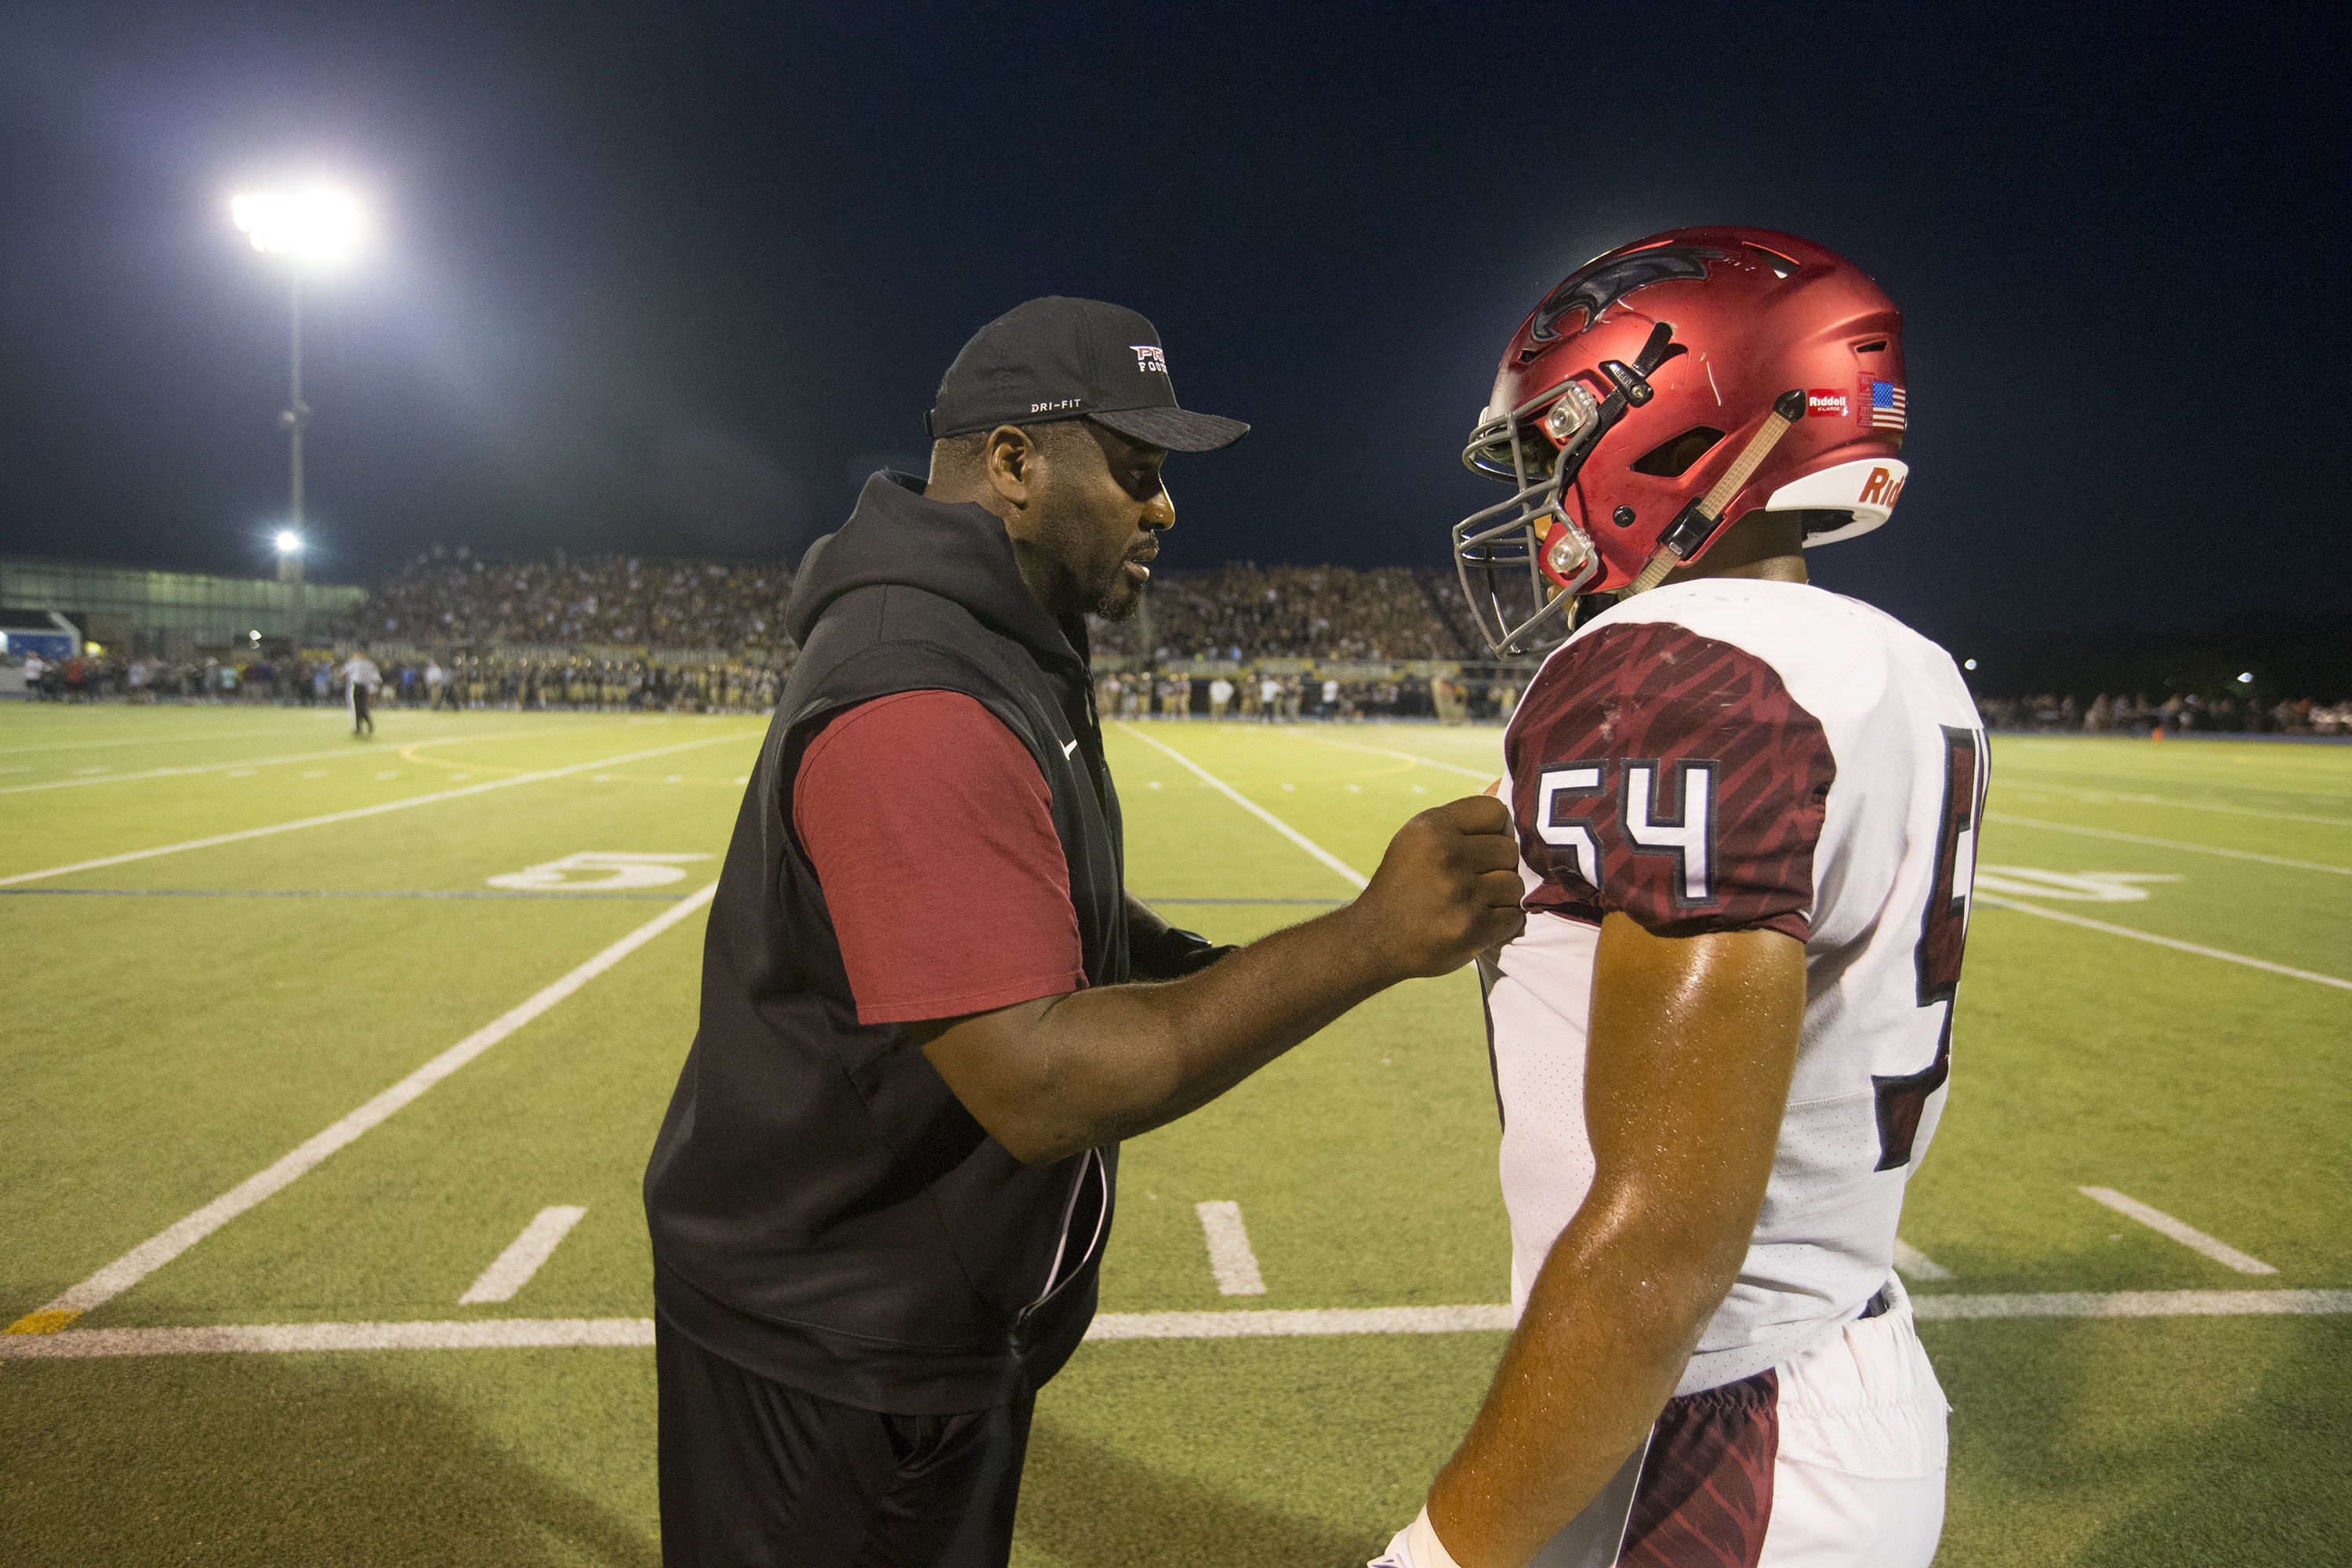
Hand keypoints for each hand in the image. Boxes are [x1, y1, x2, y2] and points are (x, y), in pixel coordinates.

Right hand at [1349, 795, 1525, 979]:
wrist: (1374, 941)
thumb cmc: (1403, 886)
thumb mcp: (1418, 840)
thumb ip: (1461, 818)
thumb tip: (1502, 786)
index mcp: (1430, 827)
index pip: (1495, 811)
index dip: (1491, 831)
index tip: (1475, 849)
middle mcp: (1445, 856)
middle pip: (1509, 850)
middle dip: (1496, 867)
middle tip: (1470, 881)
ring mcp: (1460, 894)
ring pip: (1515, 885)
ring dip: (1500, 898)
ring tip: (1471, 904)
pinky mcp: (1472, 929)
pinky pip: (1514, 917)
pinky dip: (1501, 924)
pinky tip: (1475, 923)